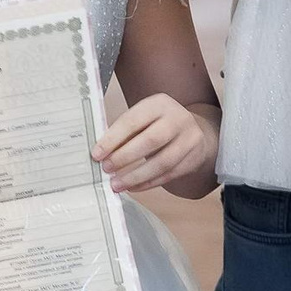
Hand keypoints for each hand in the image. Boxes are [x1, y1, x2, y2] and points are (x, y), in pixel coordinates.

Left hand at [93, 94, 218, 194]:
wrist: (193, 131)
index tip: (96, 154)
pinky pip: (169, 174)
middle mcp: (177, 118)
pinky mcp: (193, 158)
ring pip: (162, 162)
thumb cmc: (158, 125)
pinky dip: (148, 183)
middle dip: (124, 157)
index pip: (132, 120)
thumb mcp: (143, 119)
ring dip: (136, 176)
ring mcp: (189, 138)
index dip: (113, 139)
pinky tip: (132, 187)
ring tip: (117, 184)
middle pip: (150, 140)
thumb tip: (100, 152)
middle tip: (106, 169)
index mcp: (159, 103)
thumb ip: (124, 132)